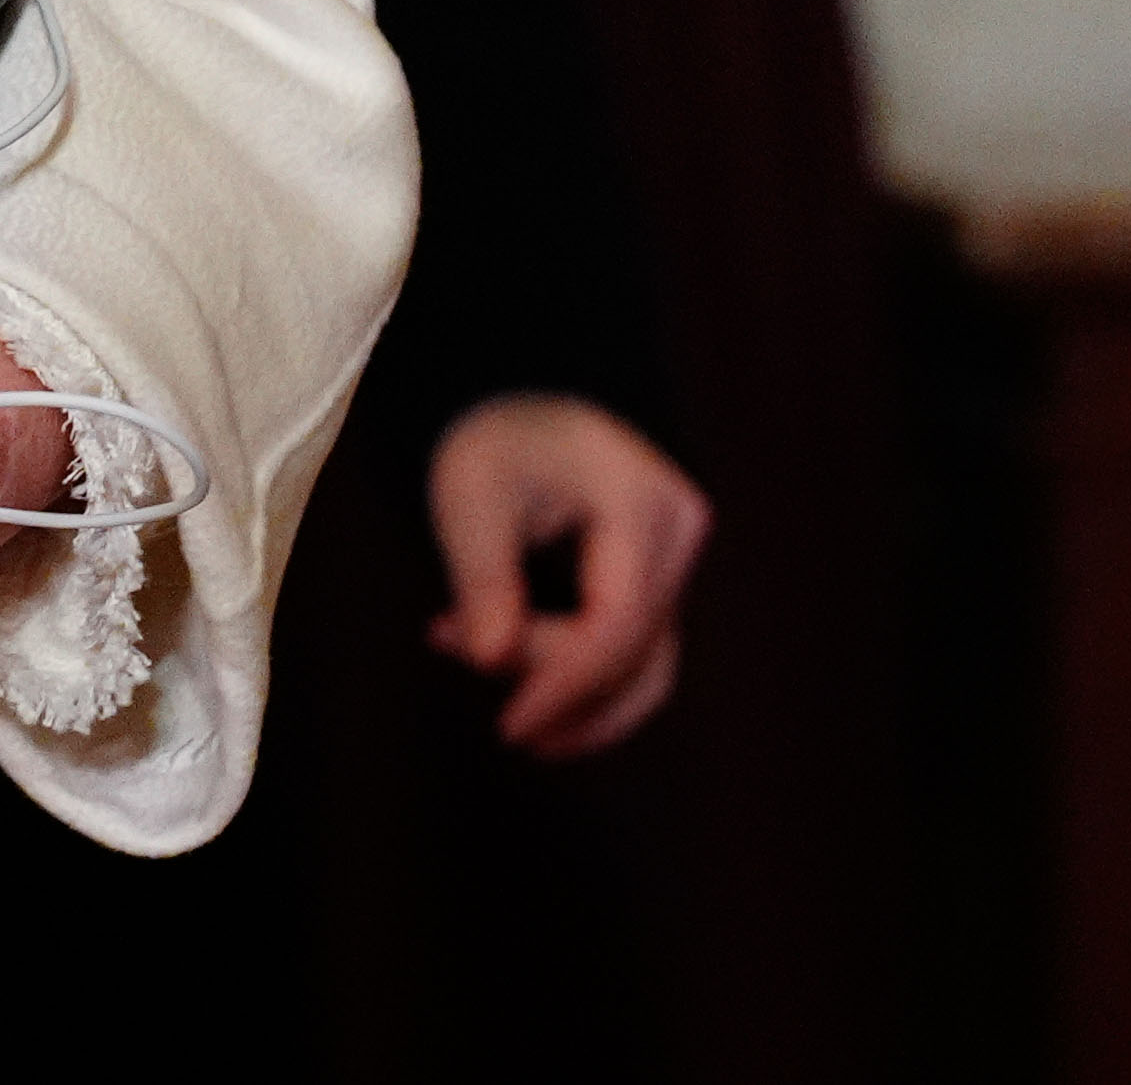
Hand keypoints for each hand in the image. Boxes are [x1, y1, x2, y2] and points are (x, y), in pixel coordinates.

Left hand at [425, 391, 706, 756]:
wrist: (522, 403)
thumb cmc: (493, 440)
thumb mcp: (471, 494)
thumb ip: (482, 575)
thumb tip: (489, 659)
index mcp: (642, 504)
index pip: (617, 622)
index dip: (566, 684)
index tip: (511, 728)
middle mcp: (680, 535)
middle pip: (629, 648)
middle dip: (550, 679)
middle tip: (450, 647)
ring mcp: (679, 561)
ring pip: (646, 665)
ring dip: (581, 704)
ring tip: (517, 727)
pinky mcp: (661, 583)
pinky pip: (638, 652)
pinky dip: (591, 684)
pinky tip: (536, 702)